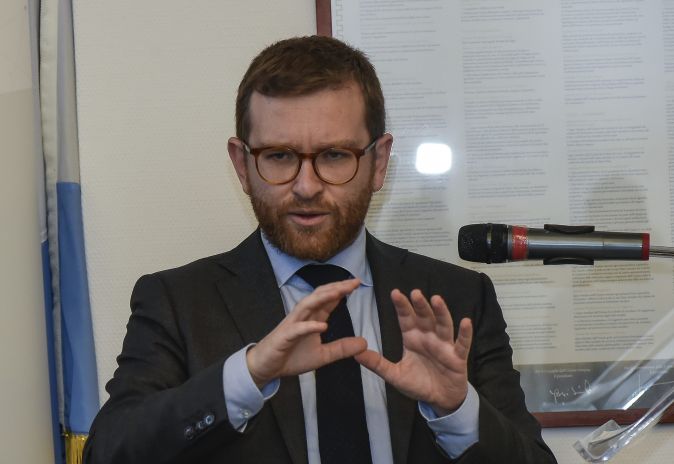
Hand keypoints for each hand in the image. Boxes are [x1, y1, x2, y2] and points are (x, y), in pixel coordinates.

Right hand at [246, 279, 366, 387]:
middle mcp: (303, 316)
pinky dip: (309, 326)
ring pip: (308, 305)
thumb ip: (342, 348)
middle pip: (320, 296)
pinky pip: (297, 328)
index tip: (357, 283)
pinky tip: (322, 325)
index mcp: (312, 318)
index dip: (342, 291)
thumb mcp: (323, 356)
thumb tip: (364, 343)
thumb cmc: (292, 357)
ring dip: (323, 298)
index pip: (328, 300)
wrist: (267, 367)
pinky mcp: (284, 336)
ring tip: (339, 292)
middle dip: (337, 288)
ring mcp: (293, 324)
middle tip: (354, 282)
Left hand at [355, 289, 472, 414]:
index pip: (406, 319)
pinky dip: (465, 333)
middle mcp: (428, 337)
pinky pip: (462, 344)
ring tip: (436, 299)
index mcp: (412, 339)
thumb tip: (355, 353)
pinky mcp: (457, 357)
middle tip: (414, 293)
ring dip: (441, 312)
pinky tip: (466, 321)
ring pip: (443, 325)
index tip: (394, 293)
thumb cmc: (417, 383)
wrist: (439, 400)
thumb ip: (377, 364)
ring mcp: (444, 345)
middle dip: (420, 305)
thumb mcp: (394, 375)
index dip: (402, 306)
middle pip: (424, 318)